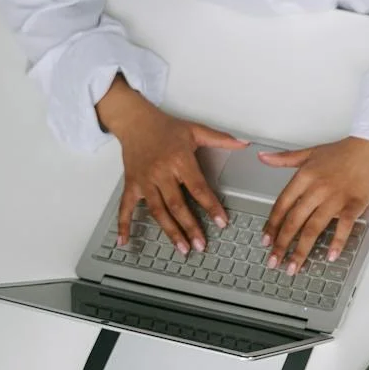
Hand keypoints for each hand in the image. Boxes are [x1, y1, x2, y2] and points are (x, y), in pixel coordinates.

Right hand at [97, 82, 246, 253]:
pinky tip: (124, 241)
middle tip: (202, 245)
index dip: (211, 206)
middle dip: (190, 227)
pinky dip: (123, 225)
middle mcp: (161, 173)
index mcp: (180, 161)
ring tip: (182, 248)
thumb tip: (244, 143)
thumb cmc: (166, 127)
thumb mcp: (196, 130)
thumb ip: (221, 139)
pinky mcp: (131, 184)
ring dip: (170, 231)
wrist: (135, 121)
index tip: (221, 222)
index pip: (198, 188)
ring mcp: (144, 181)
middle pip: (177, 205)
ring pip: (157, 211)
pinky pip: (125, 207)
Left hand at [258, 136, 368, 273]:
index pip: (282, 206)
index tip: (265, 240)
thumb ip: (285, 158)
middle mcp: (317, 188)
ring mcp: (336, 197)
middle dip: (281, 244)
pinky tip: (330, 256)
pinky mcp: (355, 203)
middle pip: (294, 221)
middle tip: (273, 261)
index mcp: (305, 177)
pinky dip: (337, 242)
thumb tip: (263, 157)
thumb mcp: (311, 152)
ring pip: (314, 228)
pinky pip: (343, 226)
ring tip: (294, 266)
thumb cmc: (345, 149)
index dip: (272, 225)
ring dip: (302, 250)